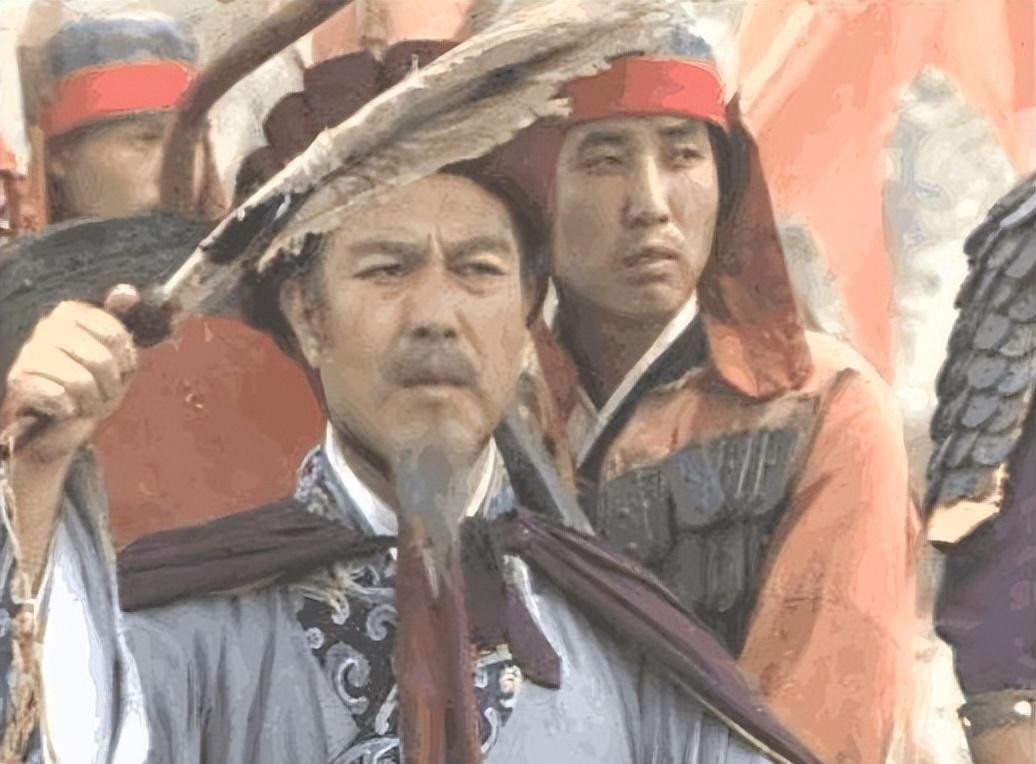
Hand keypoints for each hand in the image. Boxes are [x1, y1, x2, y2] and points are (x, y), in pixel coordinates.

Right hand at [2, 287, 139, 464]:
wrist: (62, 420)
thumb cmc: (94, 383)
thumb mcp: (118, 353)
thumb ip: (122, 320)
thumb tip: (128, 293)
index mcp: (72, 313)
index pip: (116, 337)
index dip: (125, 362)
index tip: (121, 371)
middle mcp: (47, 326)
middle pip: (101, 361)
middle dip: (110, 386)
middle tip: (104, 394)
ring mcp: (30, 352)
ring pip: (80, 382)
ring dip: (91, 402)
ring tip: (86, 403)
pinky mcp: (18, 379)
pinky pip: (57, 396)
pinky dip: (69, 409)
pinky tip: (66, 409)